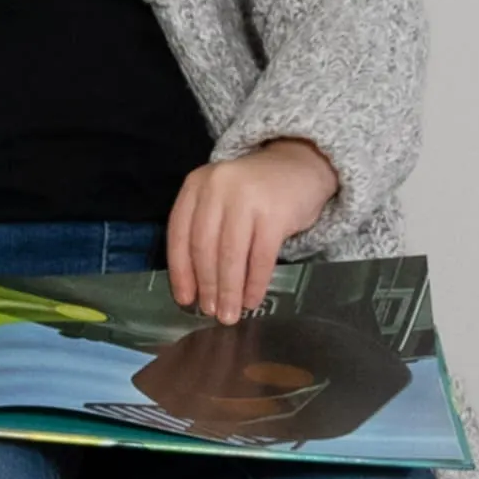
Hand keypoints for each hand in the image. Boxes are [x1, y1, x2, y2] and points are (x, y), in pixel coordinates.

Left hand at [167, 138, 337, 323]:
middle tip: (211, 312)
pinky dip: (255, 283)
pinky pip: (260, 257)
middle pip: (204, 247)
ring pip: (231, 254)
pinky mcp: (275, 212)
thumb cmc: (254, 192)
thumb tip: (196, 286)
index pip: (179, 234)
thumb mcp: (220, 199)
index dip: (181, 271)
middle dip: (207, 285)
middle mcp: (217, 187)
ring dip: (229, 290)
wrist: (299, 165)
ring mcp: (246, 198)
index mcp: (196, 185)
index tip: (185, 298)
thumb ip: (204, 230)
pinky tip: (252, 299)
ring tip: (230, 314)